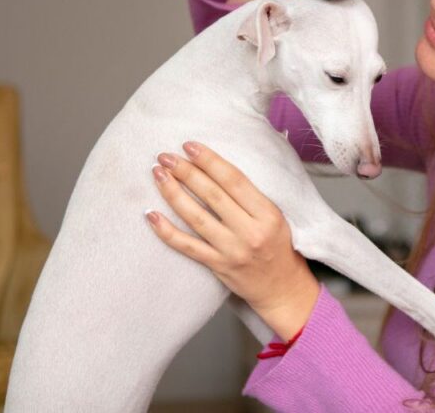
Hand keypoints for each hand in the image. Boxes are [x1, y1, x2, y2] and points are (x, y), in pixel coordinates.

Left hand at [145, 141, 319, 340]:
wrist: (283, 288)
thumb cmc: (279, 247)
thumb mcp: (276, 216)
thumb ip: (252, 196)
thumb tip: (216, 167)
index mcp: (267, 213)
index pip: (234, 180)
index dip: (210, 161)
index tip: (190, 146)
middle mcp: (250, 231)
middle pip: (212, 195)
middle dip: (186, 172)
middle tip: (166, 156)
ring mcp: (232, 251)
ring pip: (196, 218)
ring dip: (173, 194)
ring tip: (158, 175)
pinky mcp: (218, 267)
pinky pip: (187, 247)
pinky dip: (167, 231)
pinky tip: (151, 216)